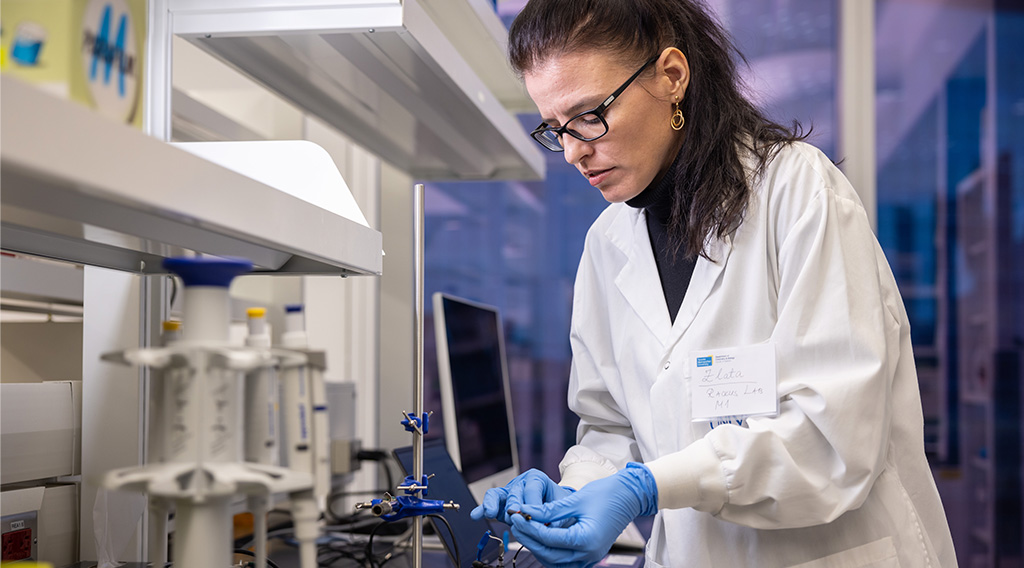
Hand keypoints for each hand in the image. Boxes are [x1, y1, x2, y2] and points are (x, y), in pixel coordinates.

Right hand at [470, 469, 573, 524]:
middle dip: (514, 505)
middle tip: (516, 516)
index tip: (537, 517)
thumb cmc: (560, 503)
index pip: (532, 488)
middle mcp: (520, 483)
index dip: (534, 504)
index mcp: (536, 478)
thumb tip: (549, 527)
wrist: (556, 505)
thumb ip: (556, 515)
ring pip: (497, 495)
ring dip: (494, 505)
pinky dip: (482, 510)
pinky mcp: (501, 504)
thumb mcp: (563, 505)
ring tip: (491, 513)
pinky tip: (476, 515)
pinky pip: (489, 505)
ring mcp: (509, 493)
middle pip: (514, 492)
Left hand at [510, 463, 656, 567]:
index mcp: (586, 540)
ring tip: (525, 528)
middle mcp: (589, 554)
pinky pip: (564, 560)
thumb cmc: (607, 494)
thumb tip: (525, 512)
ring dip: (538, 547)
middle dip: (529, 538)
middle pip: (549, 554)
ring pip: (555, 561)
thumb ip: (549, 510)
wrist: (629, 496)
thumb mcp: (575, 499)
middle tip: (515, 521)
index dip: (529, 527)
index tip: (516, 515)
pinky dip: (551, 551)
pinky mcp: (589, 554)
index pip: (549, 538)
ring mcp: (590, 557)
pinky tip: (541, 536)